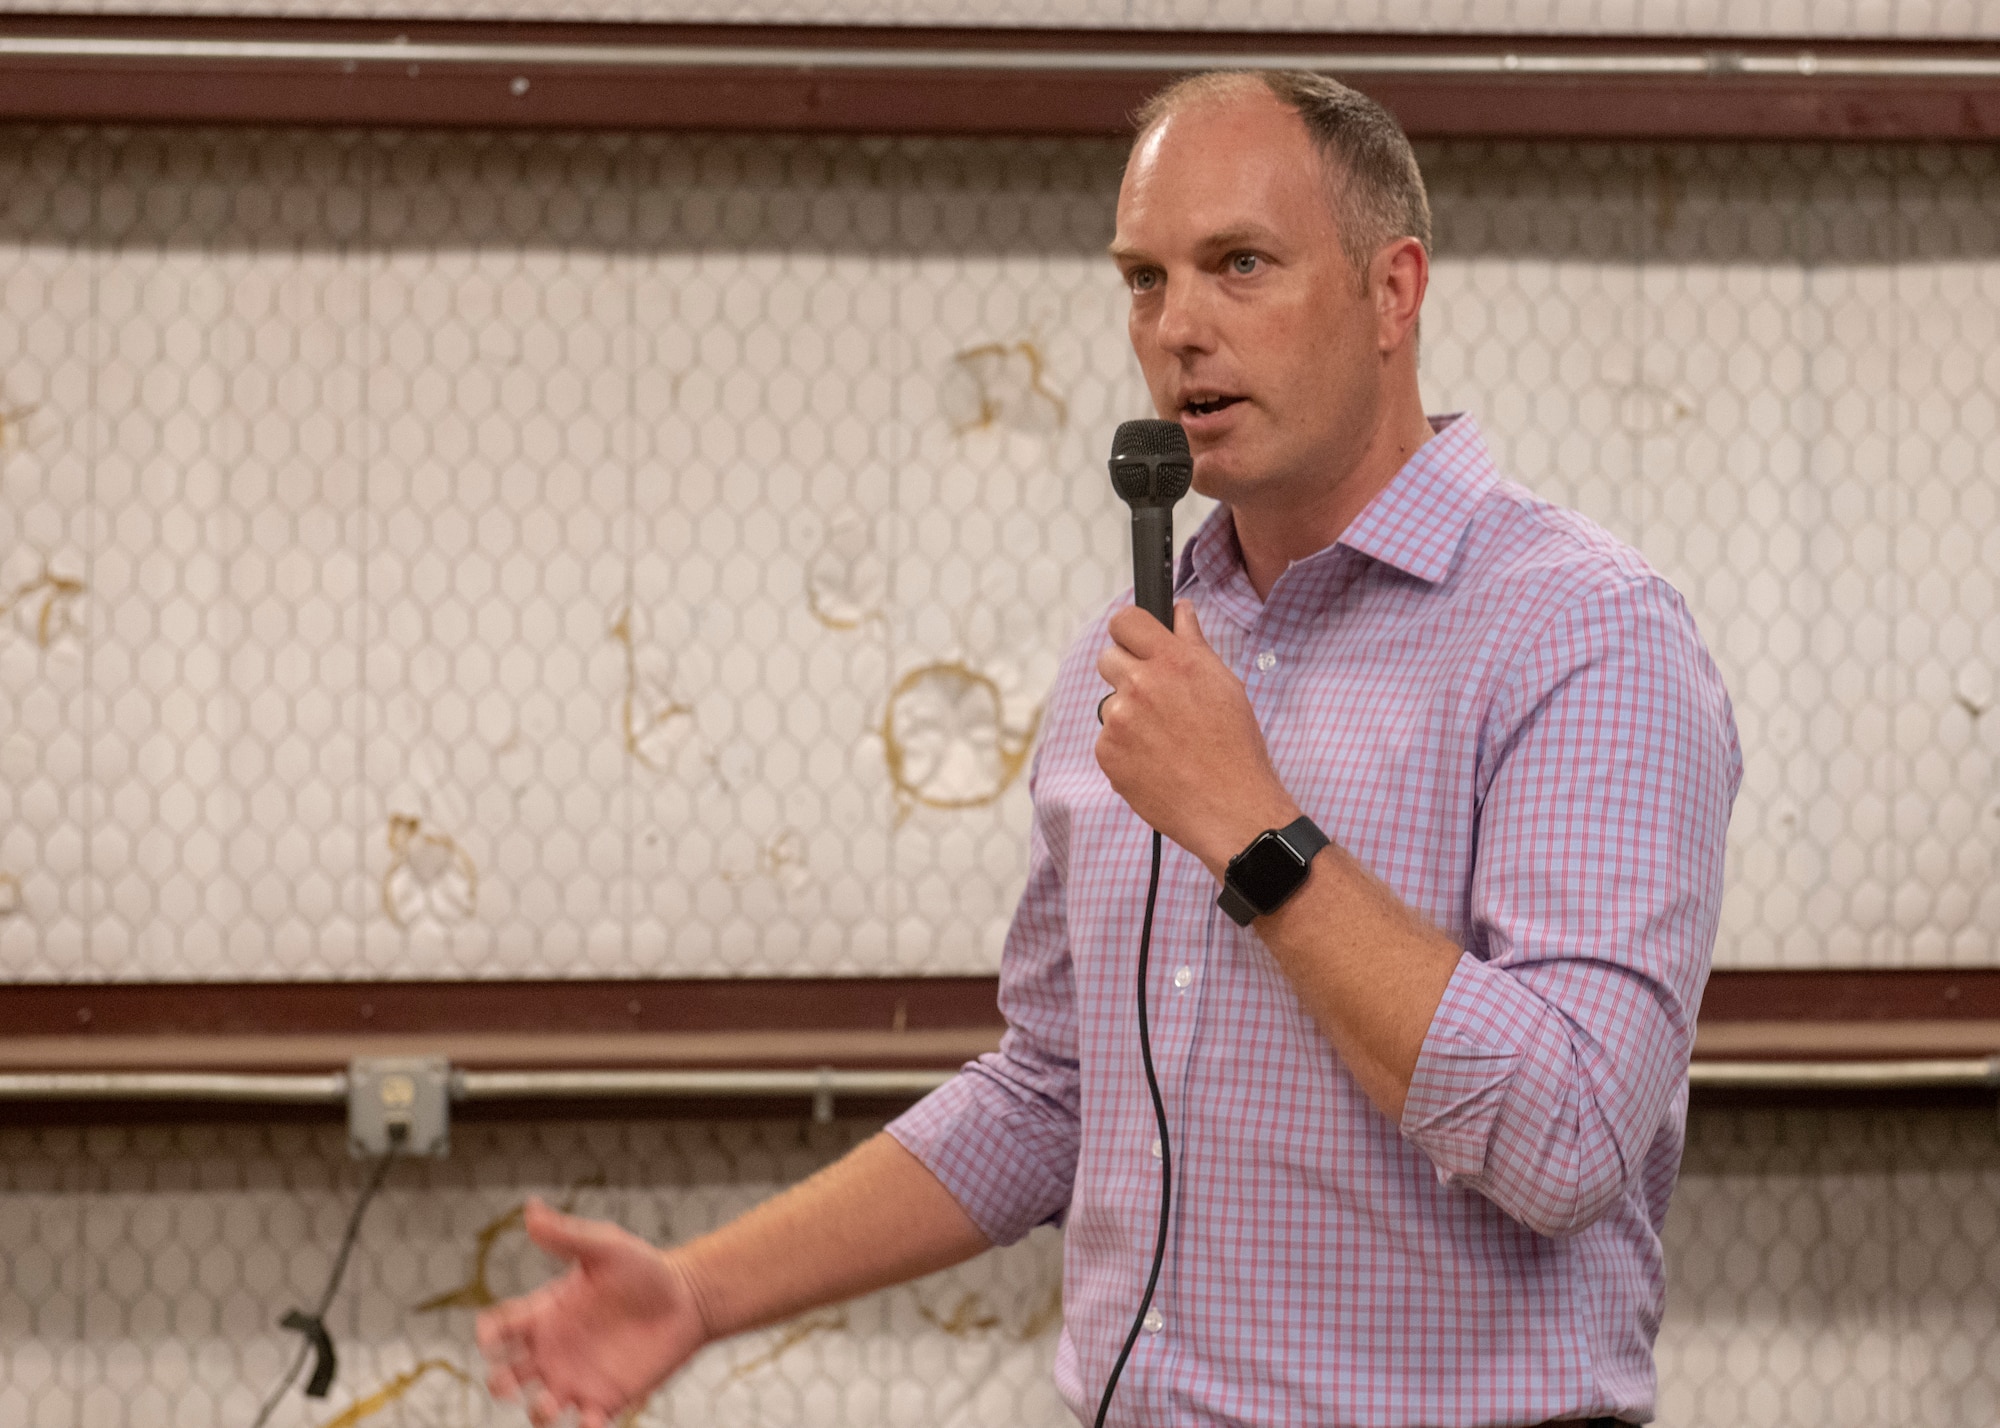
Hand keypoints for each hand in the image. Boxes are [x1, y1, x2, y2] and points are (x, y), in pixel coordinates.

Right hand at [476, 1198, 708, 1426]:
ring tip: (551, 1403)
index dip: (489, 1336)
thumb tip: (530, 1209)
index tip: (492, 1339)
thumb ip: (567, 1235)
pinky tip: (593, 1420)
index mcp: (545, 1313)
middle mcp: (553, 1351)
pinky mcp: (606, 1399)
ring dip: (537, 1412)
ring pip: (539, 1408)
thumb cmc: (643, 1269)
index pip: (501, 1329)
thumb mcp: (605, 1247)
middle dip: (500, 1383)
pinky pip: (585, 1424)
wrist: (687, 1298)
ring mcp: (576, 1378)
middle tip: (510, 1382)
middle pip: (507, 1376)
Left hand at [1094, 600, 1298, 873]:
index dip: (1129, 631)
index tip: (1136, 644)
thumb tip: (1181, 611)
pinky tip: (1155, 763)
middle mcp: (1141, 684)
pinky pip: (1107, 740)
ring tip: (1164, 741)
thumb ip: (1193, 643)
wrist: (1230, 807)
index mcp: (1172, 661)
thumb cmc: (1235, 747)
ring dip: (1128, 717)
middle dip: (1126, 673)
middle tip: (1154, 700)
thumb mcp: (1223, 684)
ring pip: (1110, 704)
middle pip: (1107, 659)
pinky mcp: (1107, 753)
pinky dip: (1125, 750)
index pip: (1124, 620)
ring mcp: (1119, 720)